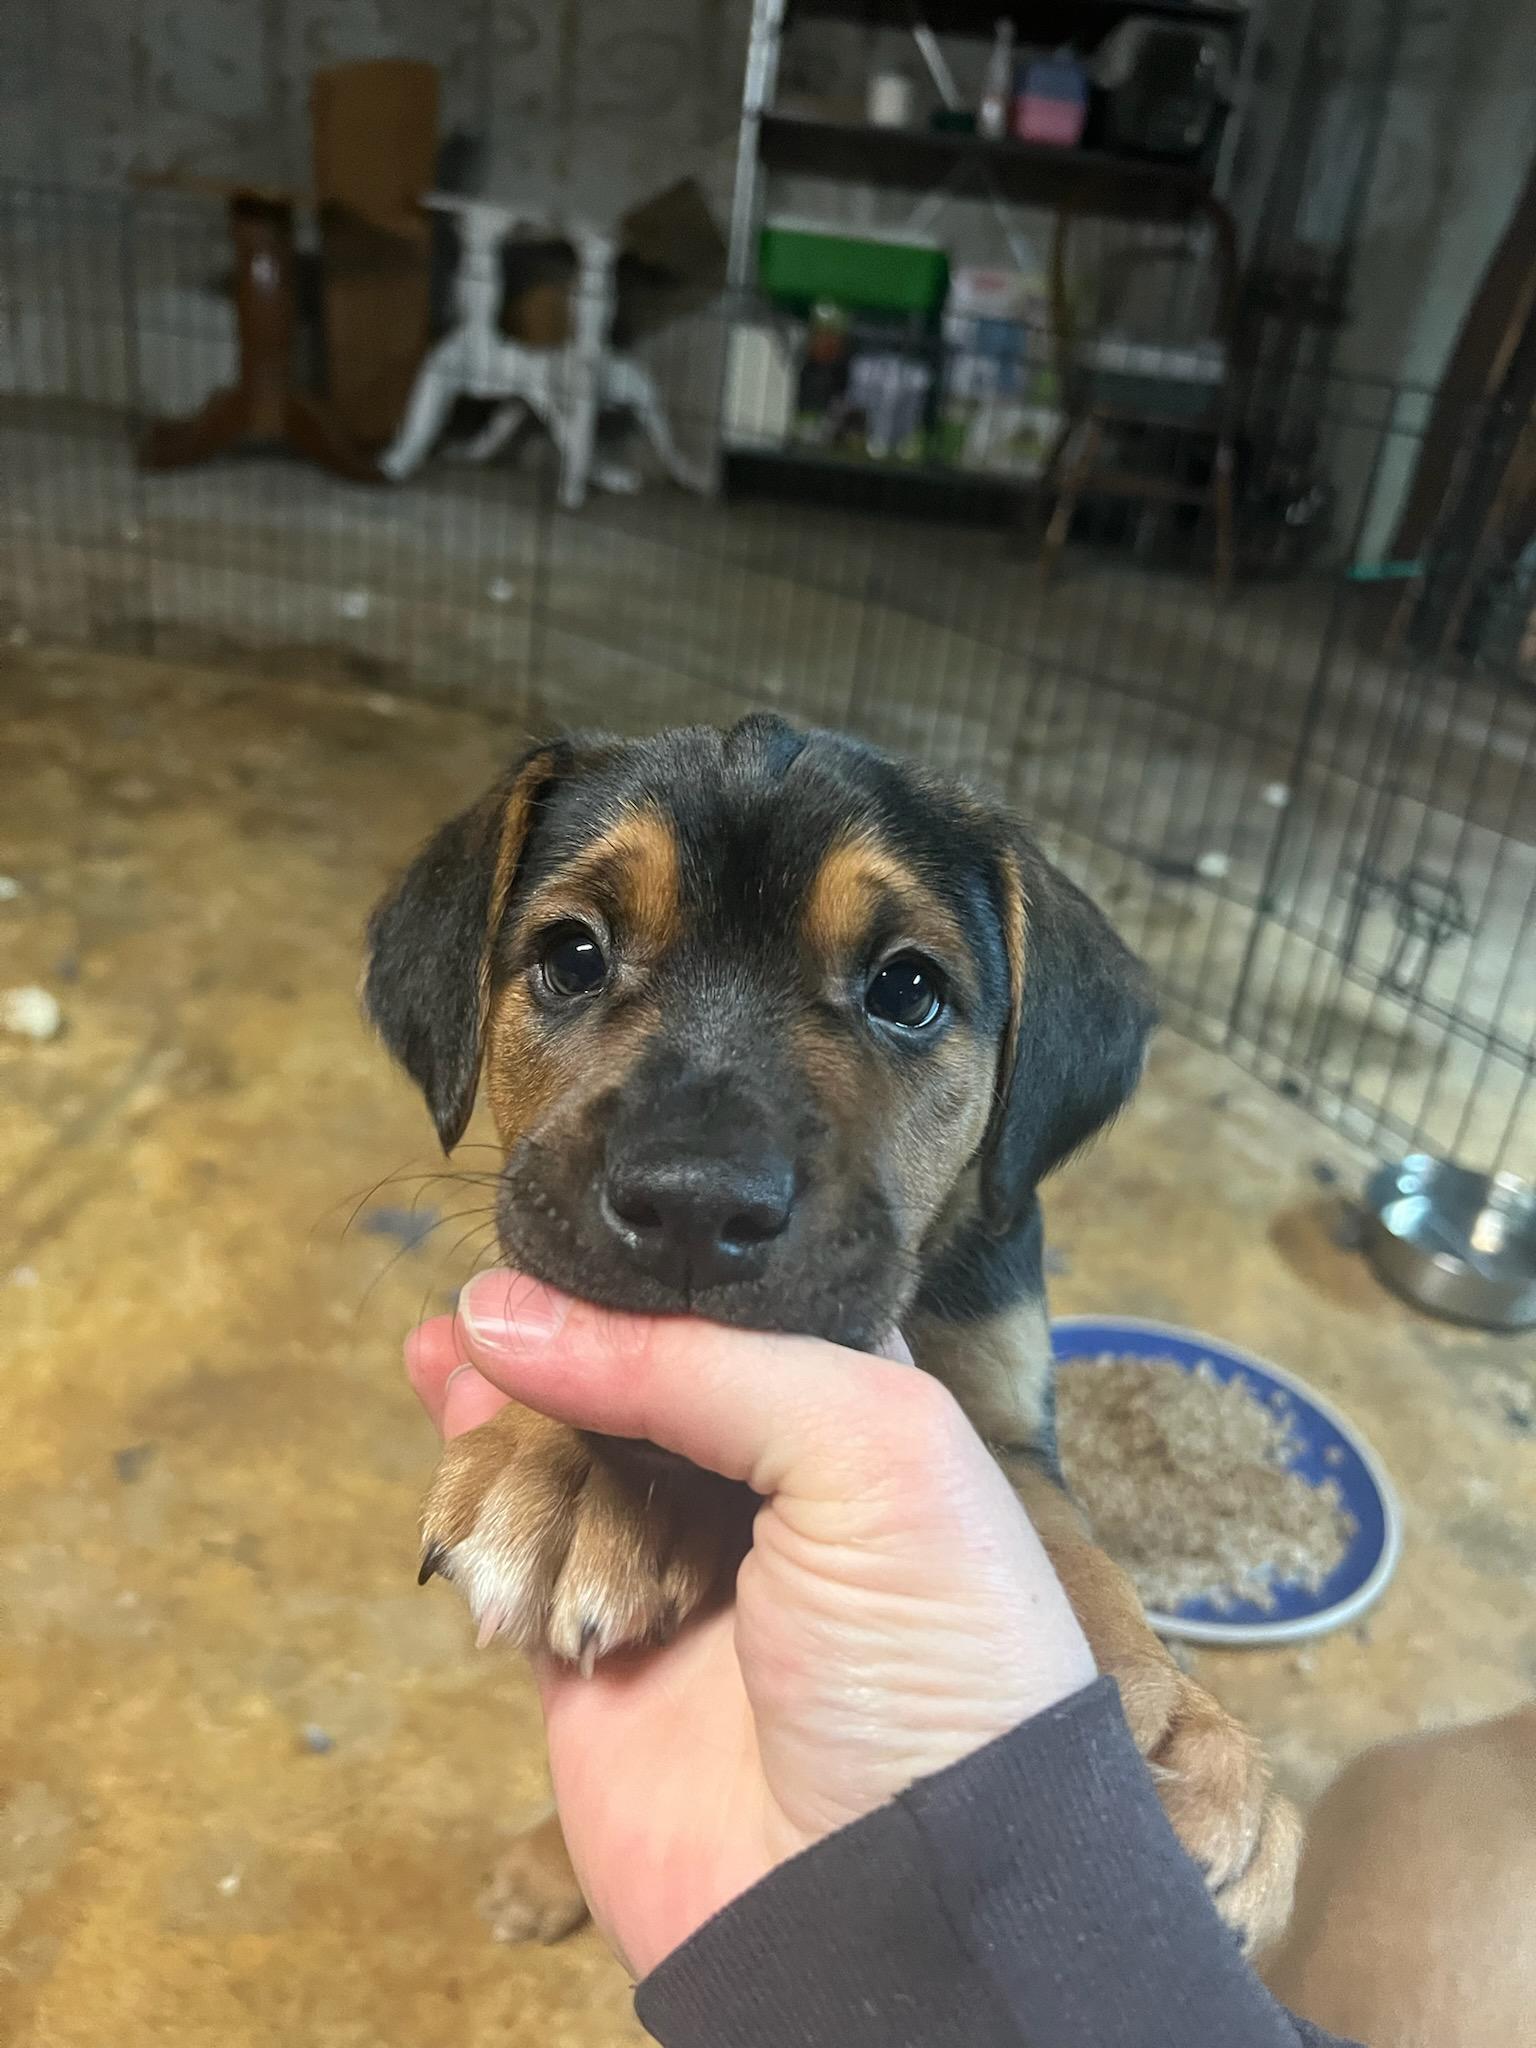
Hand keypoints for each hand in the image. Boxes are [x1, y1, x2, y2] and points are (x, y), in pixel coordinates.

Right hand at [407, 1271, 1095, 1977]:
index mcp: (851, 1416)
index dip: (651, 1273)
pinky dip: (478, 1491)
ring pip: (561, 1450)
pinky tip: (449, 1415)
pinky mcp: (591, 1649)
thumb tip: (504, 1311)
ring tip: (454, 1370)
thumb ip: (689, 1361)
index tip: (562, 1228)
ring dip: (511, 1419)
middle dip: (559, 1338)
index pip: (736, 1310)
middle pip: (630, 1376)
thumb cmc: (932, 1655)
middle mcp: (761, 1481)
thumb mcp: (864, 1447)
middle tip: (478, 1300)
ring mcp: (670, 1565)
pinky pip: (517, 1547)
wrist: (890, 1896)